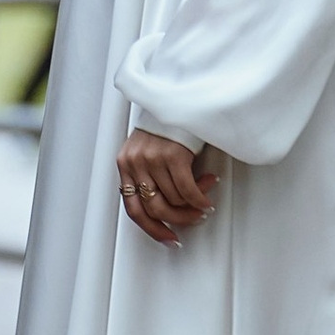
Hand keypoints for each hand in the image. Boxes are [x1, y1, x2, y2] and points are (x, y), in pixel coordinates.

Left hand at [117, 128, 218, 246]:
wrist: (178, 97)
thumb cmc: (165, 125)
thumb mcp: (146, 151)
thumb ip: (147, 177)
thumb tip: (164, 211)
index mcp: (125, 164)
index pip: (133, 208)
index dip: (151, 229)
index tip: (168, 238)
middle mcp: (135, 162)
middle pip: (155, 209)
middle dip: (179, 219)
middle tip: (194, 217)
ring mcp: (152, 159)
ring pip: (174, 200)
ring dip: (195, 203)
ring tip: (205, 195)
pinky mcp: (172, 154)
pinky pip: (188, 190)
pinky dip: (200, 197)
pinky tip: (208, 193)